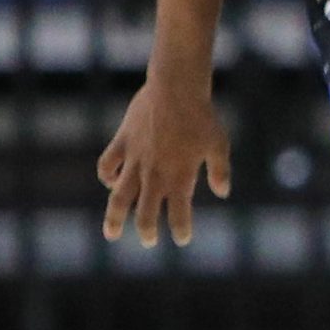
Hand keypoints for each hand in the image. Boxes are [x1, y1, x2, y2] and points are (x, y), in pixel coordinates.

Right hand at [98, 77, 230, 246]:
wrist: (176, 88)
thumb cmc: (203, 116)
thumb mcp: (219, 143)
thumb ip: (220, 170)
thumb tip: (222, 193)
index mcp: (180, 176)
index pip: (179, 212)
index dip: (180, 228)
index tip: (183, 239)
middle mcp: (155, 173)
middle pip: (145, 212)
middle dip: (147, 230)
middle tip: (149, 242)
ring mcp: (135, 159)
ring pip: (119, 196)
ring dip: (114, 218)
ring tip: (111, 234)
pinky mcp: (122, 142)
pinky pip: (107, 165)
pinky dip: (106, 177)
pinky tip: (111, 183)